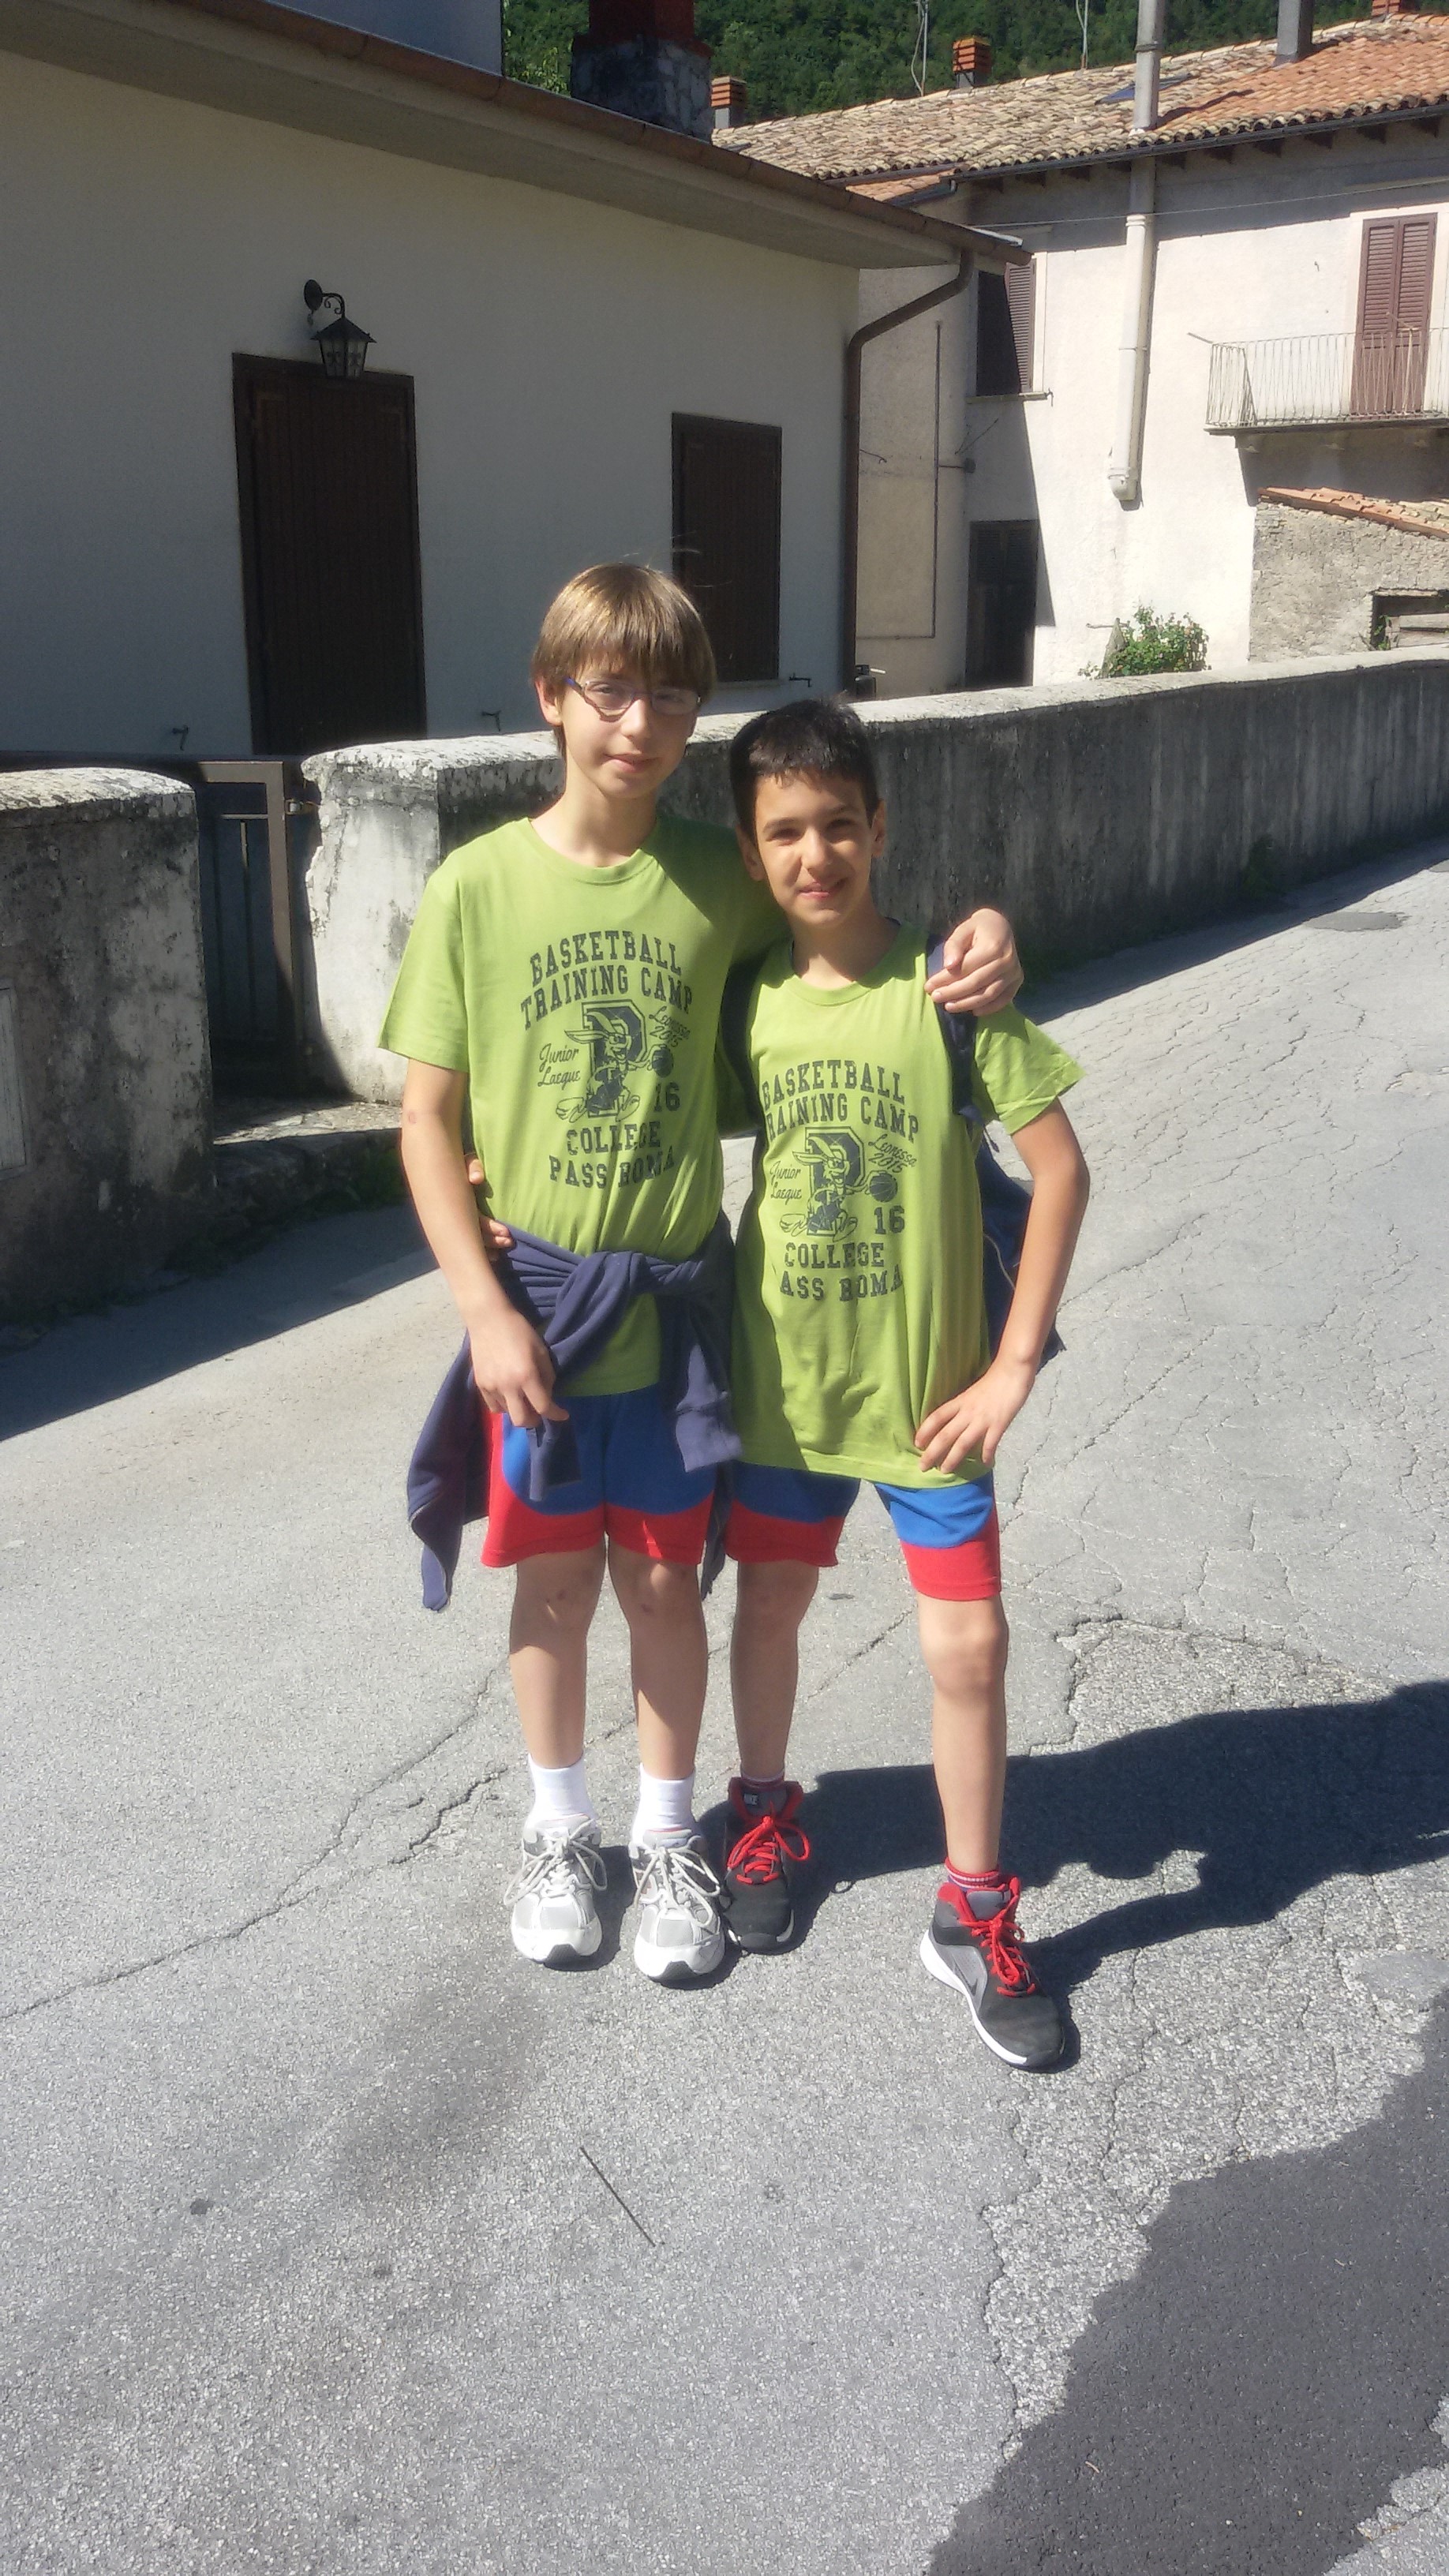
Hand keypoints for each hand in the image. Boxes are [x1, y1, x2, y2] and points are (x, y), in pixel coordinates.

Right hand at [465, 1156, 512, 1258]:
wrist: (447, 1169)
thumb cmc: (461, 1165)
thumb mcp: (465, 1162)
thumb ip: (473, 1166)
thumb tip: (476, 1179)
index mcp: (459, 1202)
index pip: (475, 1219)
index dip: (489, 1227)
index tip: (506, 1232)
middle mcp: (457, 1214)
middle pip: (473, 1234)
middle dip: (492, 1241)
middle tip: (508, 1242)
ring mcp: (459, 1221)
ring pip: (472, 1240)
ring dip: (489, 1245)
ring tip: (506, 1245)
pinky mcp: (462, 1224)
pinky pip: (471, 1241)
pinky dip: (482, 1249)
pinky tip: (493, 1256)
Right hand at [467, 1304, 566, 1429]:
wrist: (488, 1320)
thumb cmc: (519, 1331)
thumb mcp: (541, 1351)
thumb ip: (547, 1376)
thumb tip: (547, 1395)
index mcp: (526, 1376)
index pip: (543, 1406)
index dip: (556, 1414)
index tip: (563, 1415)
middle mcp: (508, 1386)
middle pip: (522, 1420)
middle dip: (534, 1420)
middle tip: (539, 1411)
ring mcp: (491, 1387)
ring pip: (507, 1413)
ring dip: (518, 1410)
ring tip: (522, 1398)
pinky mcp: (480, 1385)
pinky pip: (493, 1406)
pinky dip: (504, 1405)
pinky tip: (508, 1395)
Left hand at [915, 1354, 1036, 1472]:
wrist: (1012, 1370)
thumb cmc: (994, 1379)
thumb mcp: (972, 1392)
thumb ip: (964, 1405)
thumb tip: (954, 1420)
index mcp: (960, 1401)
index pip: (936, 1417)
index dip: (925, 1431)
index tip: (916, 1443)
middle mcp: (968, 1412)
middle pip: (945, 1435)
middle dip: (932, 1452)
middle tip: (922, 1466)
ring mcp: (983, 1419)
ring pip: (962, 1443)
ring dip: (952, 1458)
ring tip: (944, 1470)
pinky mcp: (999, 1424)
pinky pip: (990, 1443)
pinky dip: (986, 1454)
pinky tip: (985, 1463)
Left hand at [926, 907, 1022, 1017]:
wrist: (1002, 927)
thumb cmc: (978, 929)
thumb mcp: (963, 929)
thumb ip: (954, 945)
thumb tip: (949, 965)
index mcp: (993, 946)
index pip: (965, 968)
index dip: (945, 979)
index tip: (929, 986)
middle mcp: (1007, 961)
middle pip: (976, 983)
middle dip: (953, 993)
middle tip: (935, 998)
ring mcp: (1014, 972)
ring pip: (988, 994)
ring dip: (967, 1003)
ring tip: (949, 1006)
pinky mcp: (1017, 980)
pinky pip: (1003, 999)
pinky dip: (988, 1008)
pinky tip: (972, 1011)